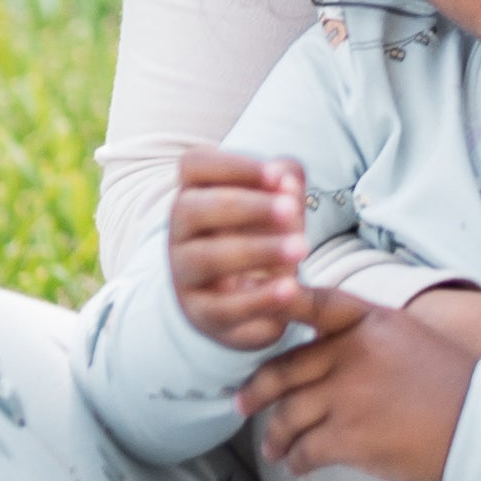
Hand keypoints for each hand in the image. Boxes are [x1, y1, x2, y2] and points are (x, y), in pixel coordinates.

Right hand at [167, 148, 309, 350]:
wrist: (240, 300)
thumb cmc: (257, 238)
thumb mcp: (276, 208)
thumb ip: (285, 189)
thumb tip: (287, 179)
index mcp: (195, 195)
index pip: (193, 166)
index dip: (232, 166)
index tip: (277, 175)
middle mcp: (179, 234)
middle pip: (191, 209)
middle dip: (245, 207)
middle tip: (291, 209)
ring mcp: (185, 276)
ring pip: (206, 259)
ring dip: (257, 251)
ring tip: (301, 248)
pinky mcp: (202, 314)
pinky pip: (223, 307)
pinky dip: (259, 298)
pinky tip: (291, 287)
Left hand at [235, 290, 477, 480]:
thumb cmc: (455, 386)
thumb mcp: (413, 339)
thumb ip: (368, 336)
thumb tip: (326, 349)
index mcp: (373, 323)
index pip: (316, 302)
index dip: (281, 301)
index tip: (257, 303)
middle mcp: (355, 353)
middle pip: (284, 370)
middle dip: (257, 391)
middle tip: (244, 402)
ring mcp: (349, 395)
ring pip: (288, 415)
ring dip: (275, 435)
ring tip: (273, 446)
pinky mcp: (348, 436)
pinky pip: (304, 449)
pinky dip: (296, 459)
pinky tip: (299, 463)